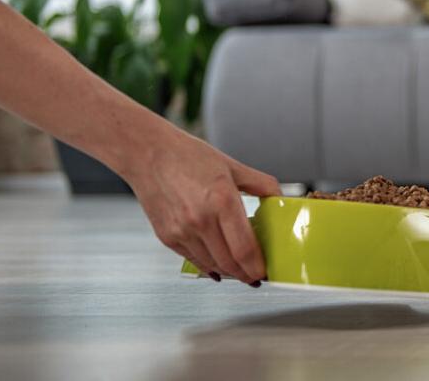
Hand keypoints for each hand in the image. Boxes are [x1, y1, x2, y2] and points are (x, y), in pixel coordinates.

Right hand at [123, 130, 281, 285]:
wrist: (148, 154)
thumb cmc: (188, 156)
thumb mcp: (232, 166)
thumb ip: (261, 184)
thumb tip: (280, 198)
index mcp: (222, 200)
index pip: (245, 249)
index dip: (258, 267)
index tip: (266, 271)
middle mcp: (200, 220)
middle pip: (230, 263)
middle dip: (247, 274)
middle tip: (257, 274)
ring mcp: (181, 232)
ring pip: (213, 265)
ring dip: (229, 271)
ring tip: (241, 268)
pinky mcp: (167, 237)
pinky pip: (194, 260)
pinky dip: (210, 265)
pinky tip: (219, 264)